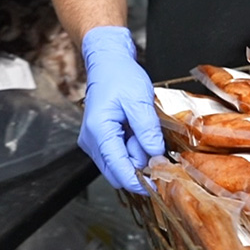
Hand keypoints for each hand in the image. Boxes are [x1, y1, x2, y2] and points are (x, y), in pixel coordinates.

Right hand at [78, 26, 163, 192]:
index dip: (138, 181)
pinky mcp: (100, 139)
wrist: (108, 62)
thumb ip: (147, 130)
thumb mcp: (139, 100)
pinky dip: (133, 149)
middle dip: (140, 166)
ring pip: (119, 163)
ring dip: (137, 155)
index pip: (117, 168)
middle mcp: (91, 140)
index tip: (157, 187)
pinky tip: (140, 132)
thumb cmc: (120, 76)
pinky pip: (118, 154)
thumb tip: (156, 155)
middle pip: (117, 170)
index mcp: (98, 131)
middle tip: (158, 149)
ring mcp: (94, 141)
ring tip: (146, 131)